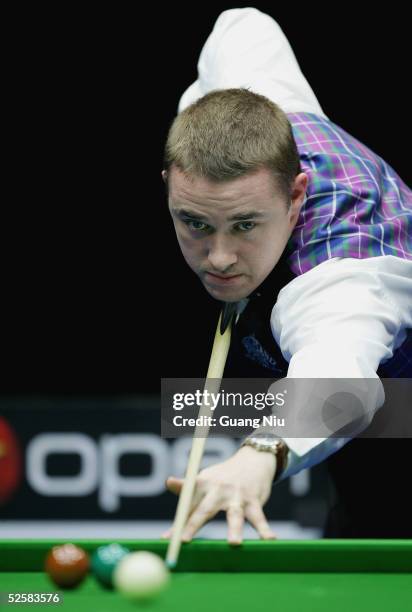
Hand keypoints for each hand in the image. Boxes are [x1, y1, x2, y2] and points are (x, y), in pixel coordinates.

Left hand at [162, 445, 277, 544]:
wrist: (252, 460)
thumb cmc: (223, 476)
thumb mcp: (204, 479)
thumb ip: (187, 490)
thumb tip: (168, 482)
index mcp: (203, 484)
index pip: (187, 506)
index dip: (177, 523)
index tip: (167, 539)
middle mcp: (218, 489)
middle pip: (205, 509)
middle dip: (194, 524)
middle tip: (184, 540)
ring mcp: (237, 495)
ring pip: (235, 514)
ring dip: (234, 529)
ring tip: (234, 543)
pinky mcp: (254, 500)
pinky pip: (259, 517)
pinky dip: (264, 529)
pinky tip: (270, 540)